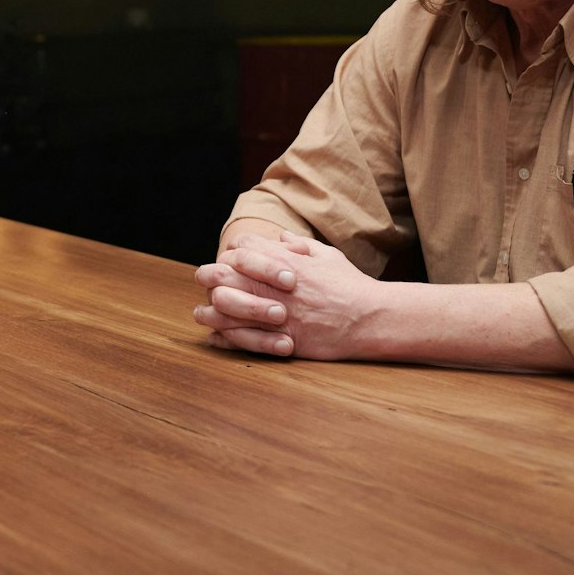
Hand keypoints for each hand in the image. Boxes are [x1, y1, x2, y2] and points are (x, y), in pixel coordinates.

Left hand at [194, 232, 381, 359]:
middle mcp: (274, 285)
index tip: (231, 260)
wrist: (369, 318)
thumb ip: (300, 245)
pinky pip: (241, 338)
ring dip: (211, 308)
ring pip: (224, 307)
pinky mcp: (280, 338)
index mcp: (285, 261)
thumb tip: (281, 236)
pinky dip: (224, 337)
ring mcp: (275, 312)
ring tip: (204, 311)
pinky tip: (216, 336)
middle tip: (206, 280)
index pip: (241, 248)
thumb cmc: (351, 285)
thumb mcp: (327, 256)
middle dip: (210, 275)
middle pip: (223, 274)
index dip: (233, 252)